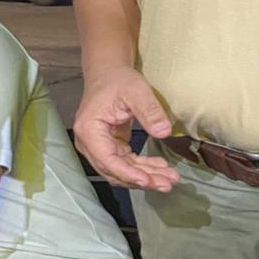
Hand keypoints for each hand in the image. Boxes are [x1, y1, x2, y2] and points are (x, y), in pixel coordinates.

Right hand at [73, 66, 178, 191]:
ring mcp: (98, 146)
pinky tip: (160, 167)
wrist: (109, 74)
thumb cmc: (118, 80)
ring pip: (122, 170)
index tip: (147, 180)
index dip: (128, 173)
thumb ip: (150, 111)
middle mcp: (89, 143)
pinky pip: (126, 162)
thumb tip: (164, 132)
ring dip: (145, 176)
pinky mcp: (109, 146)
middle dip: (142, 179)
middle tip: (167, 183)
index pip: (108, 160)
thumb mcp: (136, 91)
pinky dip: (143, 167)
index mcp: (89, 130)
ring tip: (169, 179)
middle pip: (115, 170)